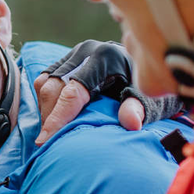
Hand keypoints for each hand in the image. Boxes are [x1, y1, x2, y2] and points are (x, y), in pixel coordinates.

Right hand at [34, 40, 180, 143]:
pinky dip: (46, 100)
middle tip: (50, 141)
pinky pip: (45, 80)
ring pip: (45, 84)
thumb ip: (138, 108)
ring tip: (52, 130)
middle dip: (49, 118)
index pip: (72, 92)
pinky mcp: (66, 58)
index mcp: (104, 58)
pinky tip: (55, 116)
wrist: (148, 63)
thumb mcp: (148, 98)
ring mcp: (73, 53)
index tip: (45, 140)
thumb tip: (131, 123)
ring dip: (45, 110)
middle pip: (53, 88)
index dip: (57, 118)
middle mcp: (85, 51)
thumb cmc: (147, 86)